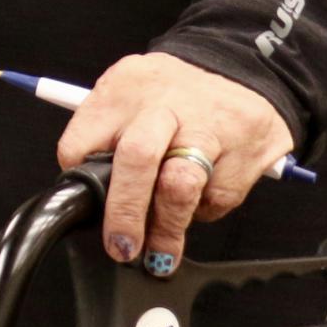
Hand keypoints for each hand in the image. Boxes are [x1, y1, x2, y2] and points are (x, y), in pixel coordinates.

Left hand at [54, 51, 295, 276]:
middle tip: (120, 246)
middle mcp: (163, 103)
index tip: (87, 205)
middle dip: (125, 212)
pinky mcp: (244, 151)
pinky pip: (216, 197)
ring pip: (180, 185)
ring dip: (166, 228)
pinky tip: (197, 204)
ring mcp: (207, 127)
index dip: (83, 182)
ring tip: (159, 253)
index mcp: (122, 88)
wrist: (244, 73)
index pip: (83, 141)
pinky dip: (203, 211)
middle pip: (135, 159)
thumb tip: (95, 196)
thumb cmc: (173, 94)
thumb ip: (109, 135)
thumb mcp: (131, 95)